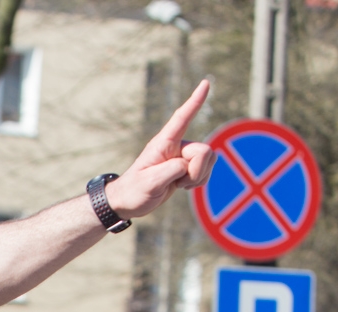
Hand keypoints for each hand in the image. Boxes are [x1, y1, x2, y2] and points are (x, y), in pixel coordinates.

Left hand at [105, 81, 216, 218]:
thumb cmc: (134, 191)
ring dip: (198, 177)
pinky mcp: (187, 166)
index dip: (195, 101)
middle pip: (204, 151)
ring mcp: (183, 155)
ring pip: (209, 159)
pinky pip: (207, 169)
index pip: (181, 118)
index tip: (205, 83)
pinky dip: (199, 180)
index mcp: (163, 143)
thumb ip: (172, 169)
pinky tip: (182, 185)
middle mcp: (176, 145)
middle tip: (178, 183)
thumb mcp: (150, 183)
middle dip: (196, 171)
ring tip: (178, 184)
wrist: (128, 202)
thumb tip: (187, 163)